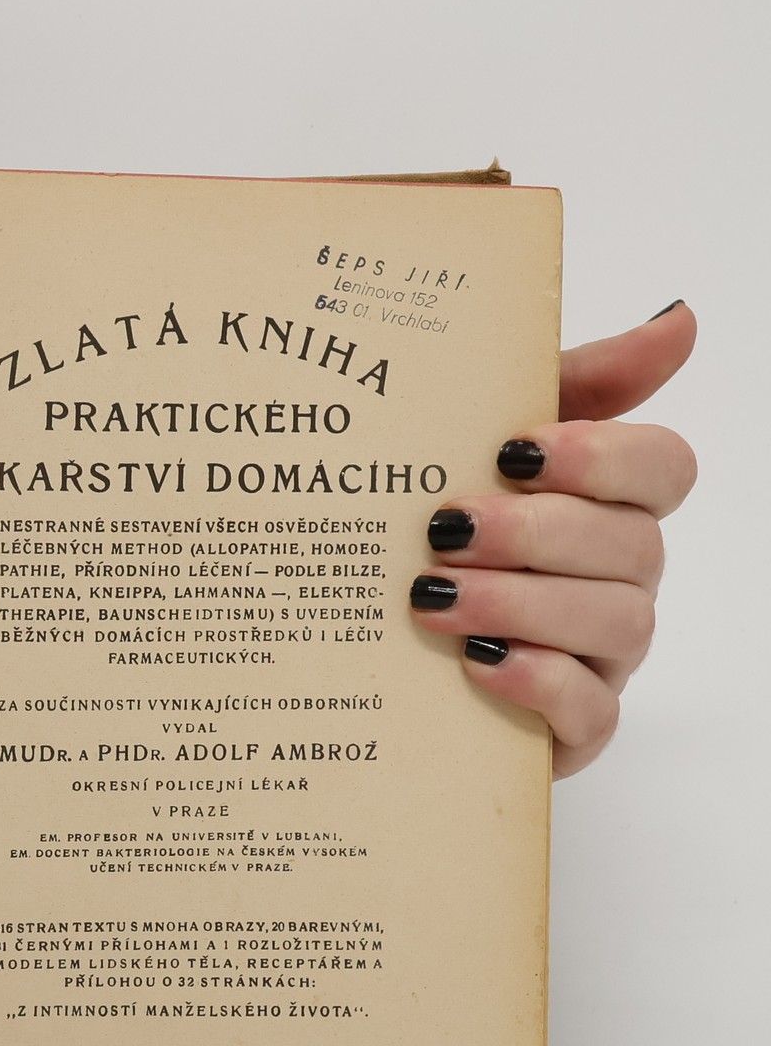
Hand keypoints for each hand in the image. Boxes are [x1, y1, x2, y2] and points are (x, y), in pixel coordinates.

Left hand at [407, 302, 697, 777]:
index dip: (603, 456)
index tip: (514, 450)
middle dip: (536, 533)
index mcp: (609, 505)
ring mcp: (603, 654)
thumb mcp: (481, 445)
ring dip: (521, 603)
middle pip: (634, 546)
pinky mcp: (572, 727)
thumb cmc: (443, 535)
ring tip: (431, 596)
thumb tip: (678, 318)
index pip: (663, 467)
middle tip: (444, 528)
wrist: (367, 649)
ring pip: (615, 623)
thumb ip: (575, 382)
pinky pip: (591, 711)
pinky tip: (477, 663)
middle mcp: (620, 577)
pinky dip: (537, 682)